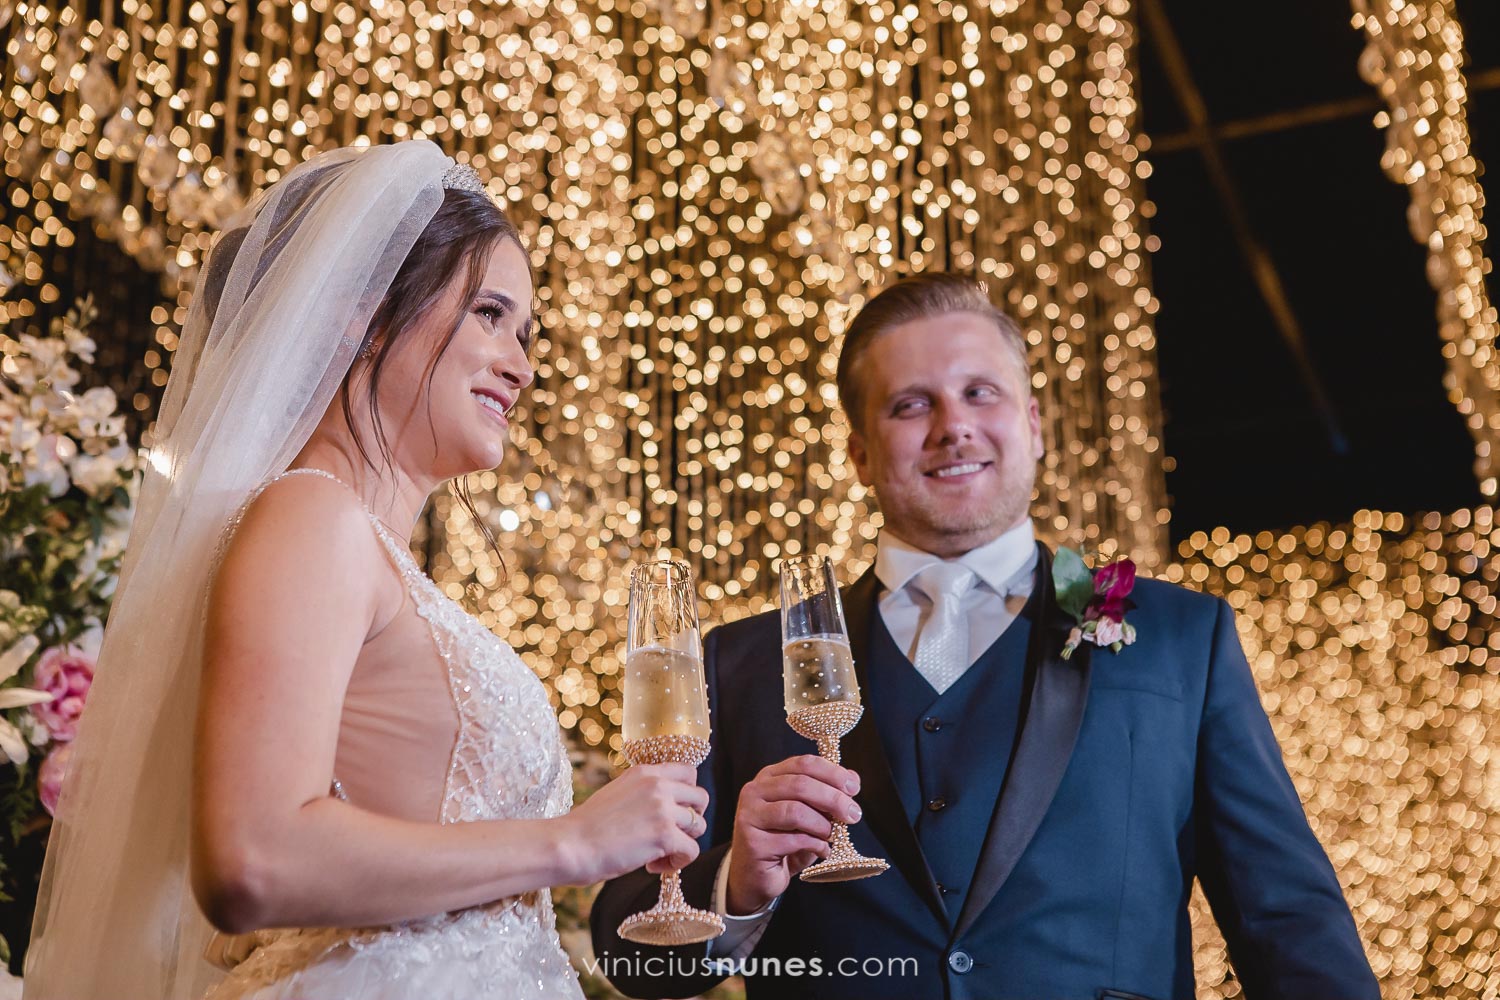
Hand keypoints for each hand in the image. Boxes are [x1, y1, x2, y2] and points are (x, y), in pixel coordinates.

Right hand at [556, 763, 707, 885]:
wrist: (569, 845)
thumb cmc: (586, 827)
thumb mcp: (617, 793)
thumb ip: (642, 793)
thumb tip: (663, 807)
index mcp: (645, 772)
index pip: (689, 772)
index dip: (687, 795)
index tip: (673, 812)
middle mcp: (657, 785)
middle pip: (701, 797)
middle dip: (691, 819)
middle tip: (670, 835)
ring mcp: (663, 808)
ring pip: (700, 825)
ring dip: (683, 843)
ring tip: (657, 854)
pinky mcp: (664, 835)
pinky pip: (692, 850)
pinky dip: (677, 863)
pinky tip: (653, 866)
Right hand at [726, 755, 861, 914]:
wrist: (755, 877)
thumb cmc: (783, 842)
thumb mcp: (807, 814)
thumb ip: (826, 795)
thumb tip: (853, 778)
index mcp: (769, 777)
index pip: (803, 763)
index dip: (832, 773)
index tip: (854, 788)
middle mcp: (754, 791)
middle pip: (801, 785)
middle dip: (833, 799)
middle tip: (853, 814)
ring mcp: (750, 816)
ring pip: (796, 811)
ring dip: (823, 825)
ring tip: (832, 836)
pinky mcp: (753, 843)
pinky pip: (794, 840)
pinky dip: (816, 845)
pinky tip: (822, 851)